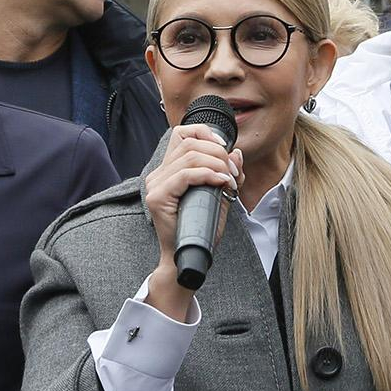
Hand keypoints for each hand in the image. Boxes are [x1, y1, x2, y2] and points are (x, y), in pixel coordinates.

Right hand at [141, 125, 239, 318]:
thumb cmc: (202, 228)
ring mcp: (155, 184)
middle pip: (190, 142)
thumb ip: (226, 173)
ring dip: (217, 164)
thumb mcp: (220, 194)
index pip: (182, 133)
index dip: (205, 133)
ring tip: (229, 180)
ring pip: (190, 156)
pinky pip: (186, 175)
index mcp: (168, 169)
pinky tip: (221, 182)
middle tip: (234, 172)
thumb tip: (236, 152)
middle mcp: (158, 173)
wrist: (189, 256)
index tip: (225, 148)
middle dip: (218, 153)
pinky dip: (208, 175)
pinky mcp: (158, 197)